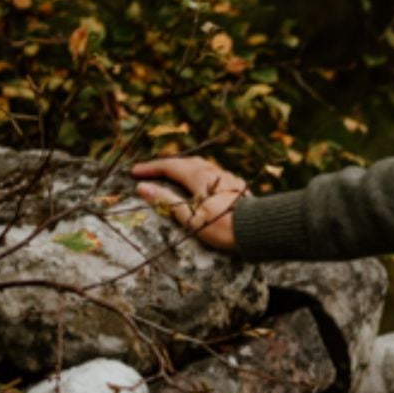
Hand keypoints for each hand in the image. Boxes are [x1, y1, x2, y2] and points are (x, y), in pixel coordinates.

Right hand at [130, 153, 249, 255]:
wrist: (258, 231)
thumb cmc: (223, 228)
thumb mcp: (190, 218)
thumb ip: (166, 201)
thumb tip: (142, 187)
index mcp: (199, 177)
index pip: (169, 166)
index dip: (150, 168)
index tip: (135, 172)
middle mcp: (213, 172)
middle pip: (184, 162)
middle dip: (165, 165)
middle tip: (150, 171)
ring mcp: (227, 177)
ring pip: (201, 165)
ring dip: (183, 166)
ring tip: (172, 174)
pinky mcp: (237, 185)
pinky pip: (213, 172)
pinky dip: (199, 173)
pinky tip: (200, 182)